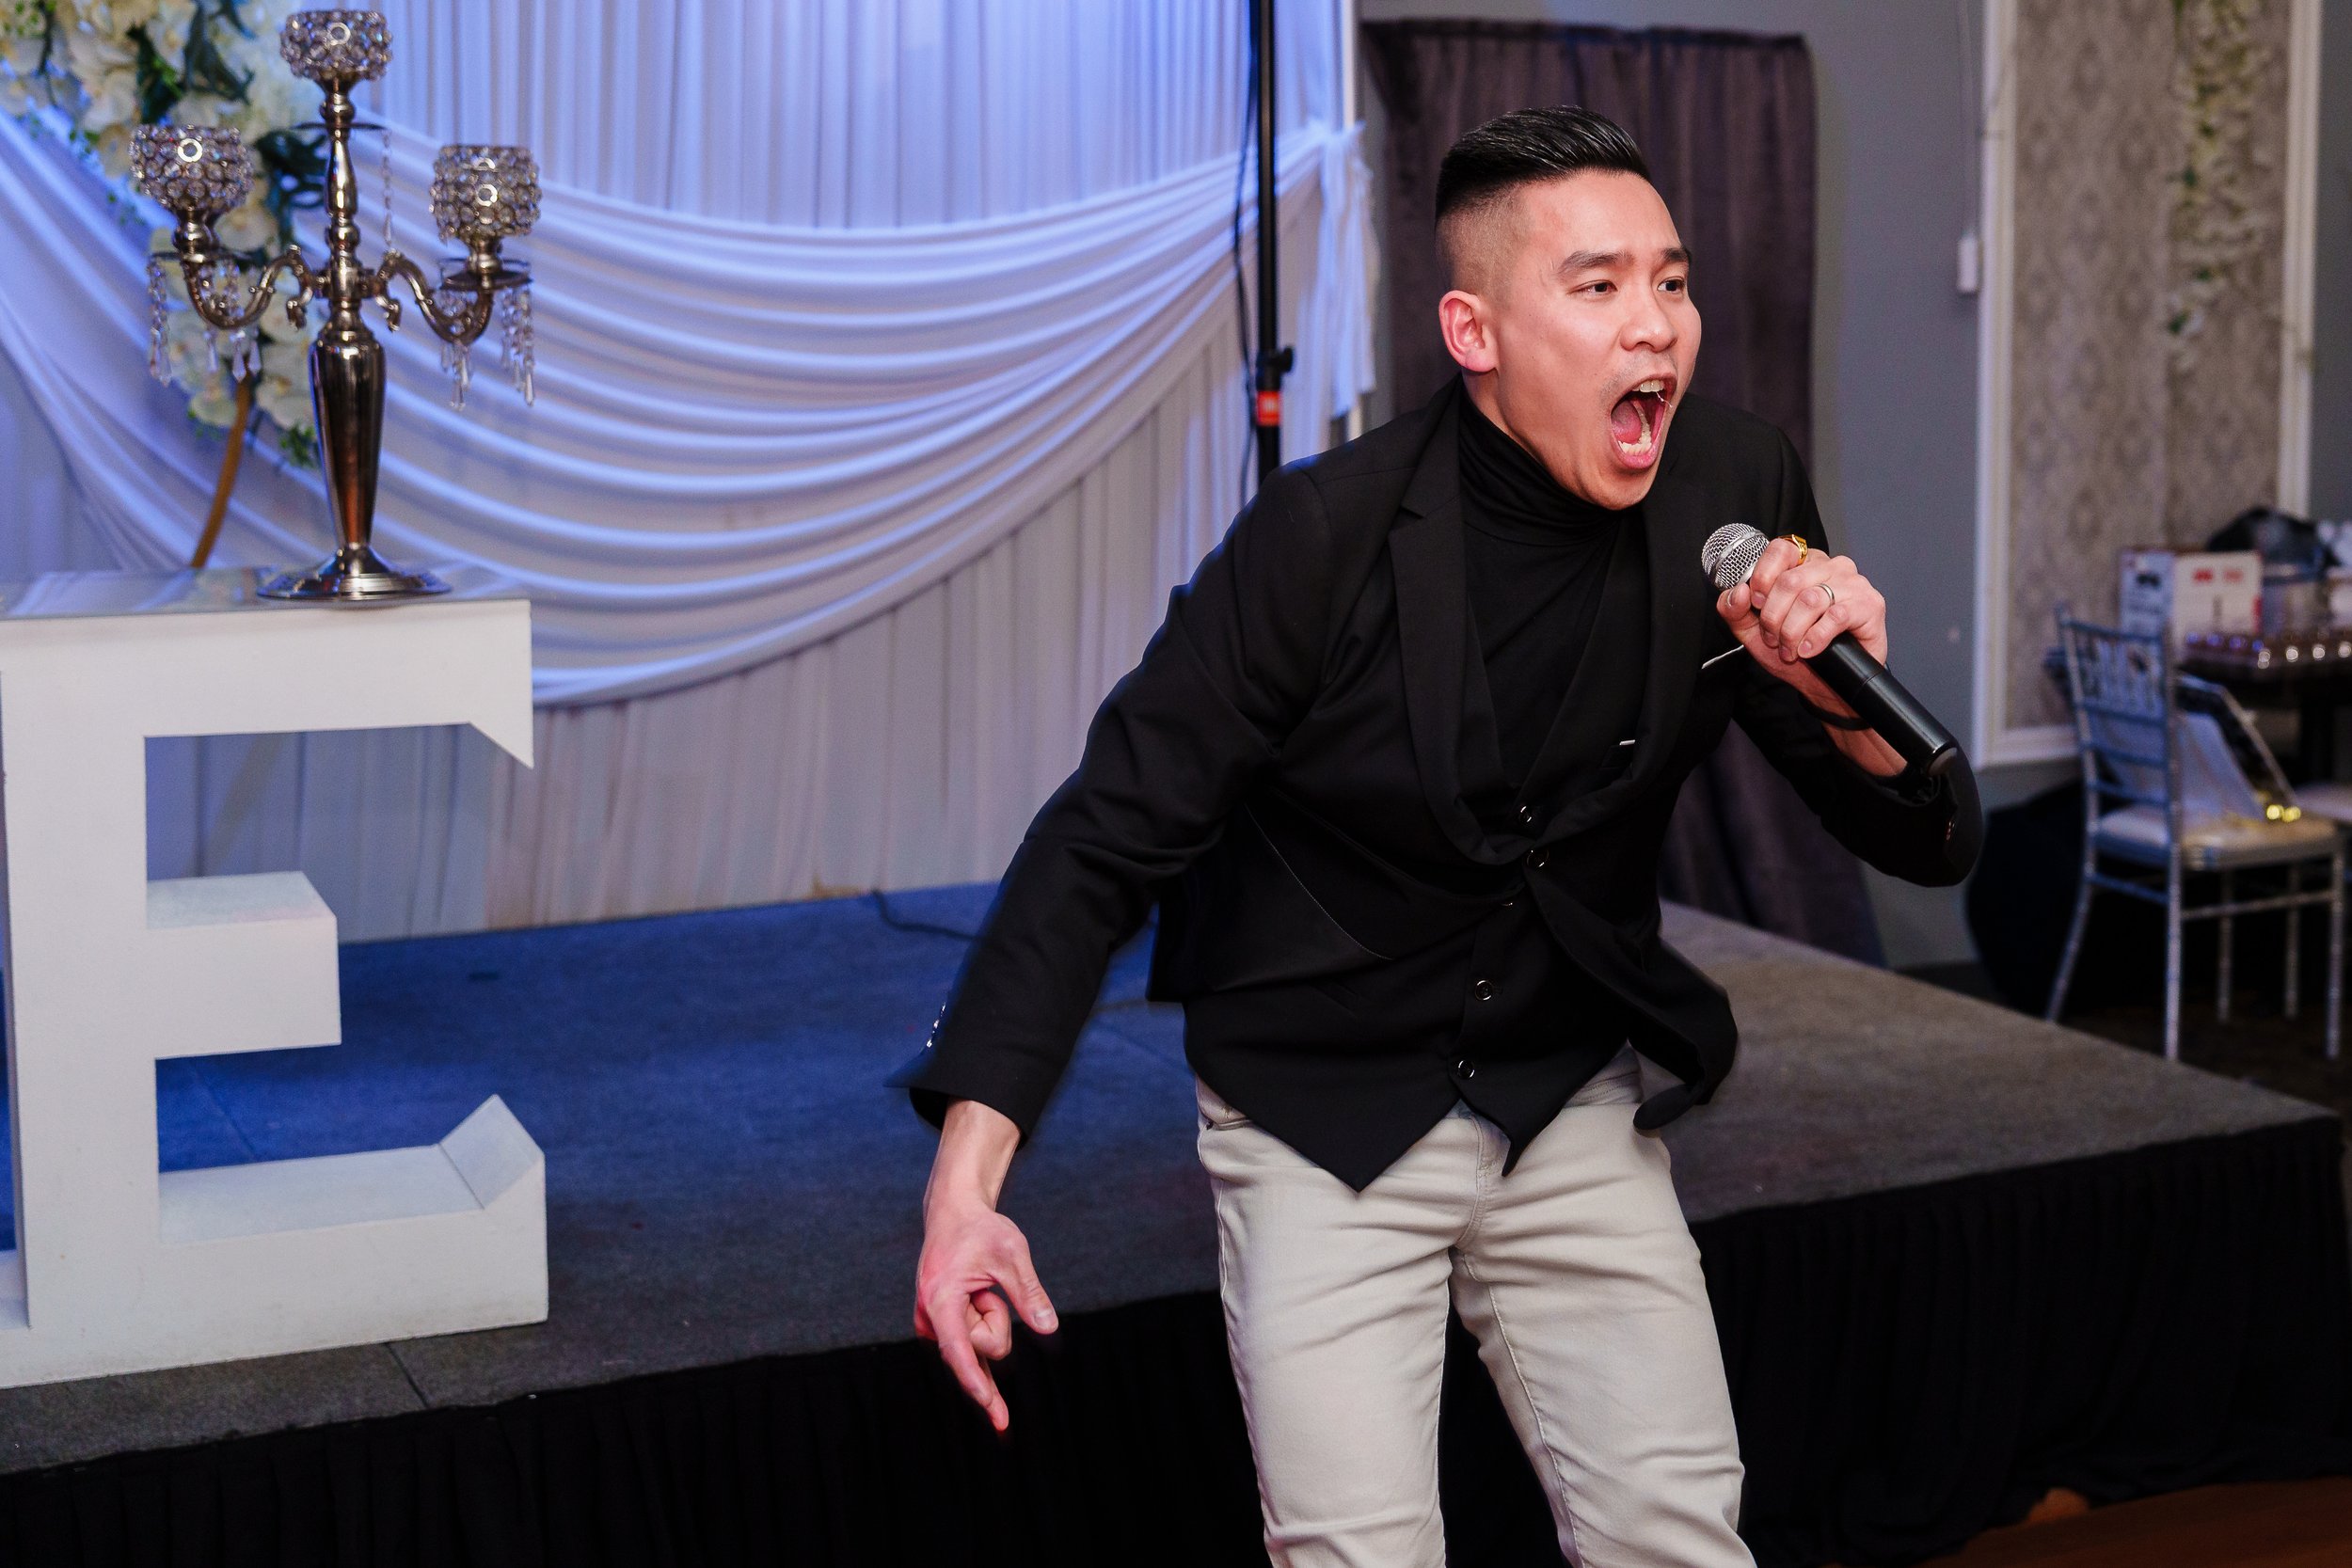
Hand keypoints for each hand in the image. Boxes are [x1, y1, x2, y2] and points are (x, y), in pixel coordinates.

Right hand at [914, 1100, 1057, 1431]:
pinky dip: (986, 1330)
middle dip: (998, 1319)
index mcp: (940, 1299)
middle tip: (988, 1284)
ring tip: (980, 1286)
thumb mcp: (1012, 1252)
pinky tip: (984, 1321)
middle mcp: (930, 1319)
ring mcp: (934, 1326)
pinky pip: (974, 1346)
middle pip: (983, 1347)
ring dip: (992, 1315)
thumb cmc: (981, 1230)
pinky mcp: (943, 1328)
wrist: (953, 1215)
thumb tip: (1049, 1328)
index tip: (992, 1407)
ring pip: (981, 1345)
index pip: (960, 1349)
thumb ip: (1028, 1291)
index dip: (977, 1381)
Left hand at [1715, 537, 1903, 774]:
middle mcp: (1830, 567)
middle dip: (1773, 617)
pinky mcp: (1869, 604)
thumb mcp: (1755, 633)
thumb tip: (1737, 592)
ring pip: (1810, 599)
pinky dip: (1816, 638)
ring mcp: (1853, 583)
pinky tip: (1810, 650)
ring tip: (1792, 649)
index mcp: (1803, 564)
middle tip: (1774, 639)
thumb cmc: (1796, 653)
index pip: (1780, 550)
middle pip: (1790, 581)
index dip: (1763, 577)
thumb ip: (1736, 611)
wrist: (1829, 685)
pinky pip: (1836, 615)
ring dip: (1793, 631)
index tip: (1757, 604)